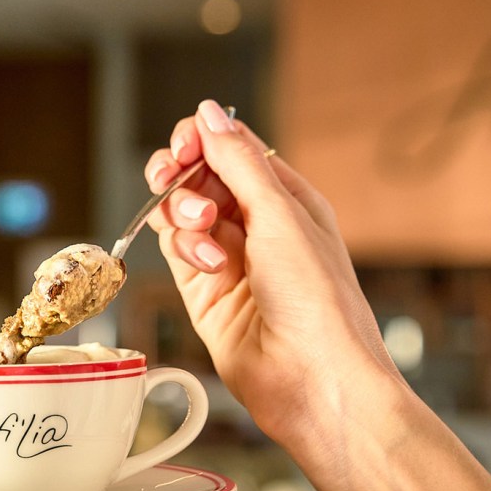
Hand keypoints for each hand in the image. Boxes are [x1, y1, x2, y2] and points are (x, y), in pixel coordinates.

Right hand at [144, 99, 403, 446]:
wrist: (314, 377)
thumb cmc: (318, 299)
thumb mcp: (280, 214)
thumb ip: (237, 161)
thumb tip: (209, 113)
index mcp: (288, 198)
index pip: (233, 150)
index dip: (202, 141)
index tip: (185, 145)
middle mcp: (257, 225)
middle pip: (199, 177)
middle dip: (183, 174)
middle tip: (172, 175)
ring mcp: (228, 258)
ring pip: (181, 212)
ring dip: (184, 213)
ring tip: (204, 232)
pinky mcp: (203, 290)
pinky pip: (176, 249)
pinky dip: (183, 246)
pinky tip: (206, 260)